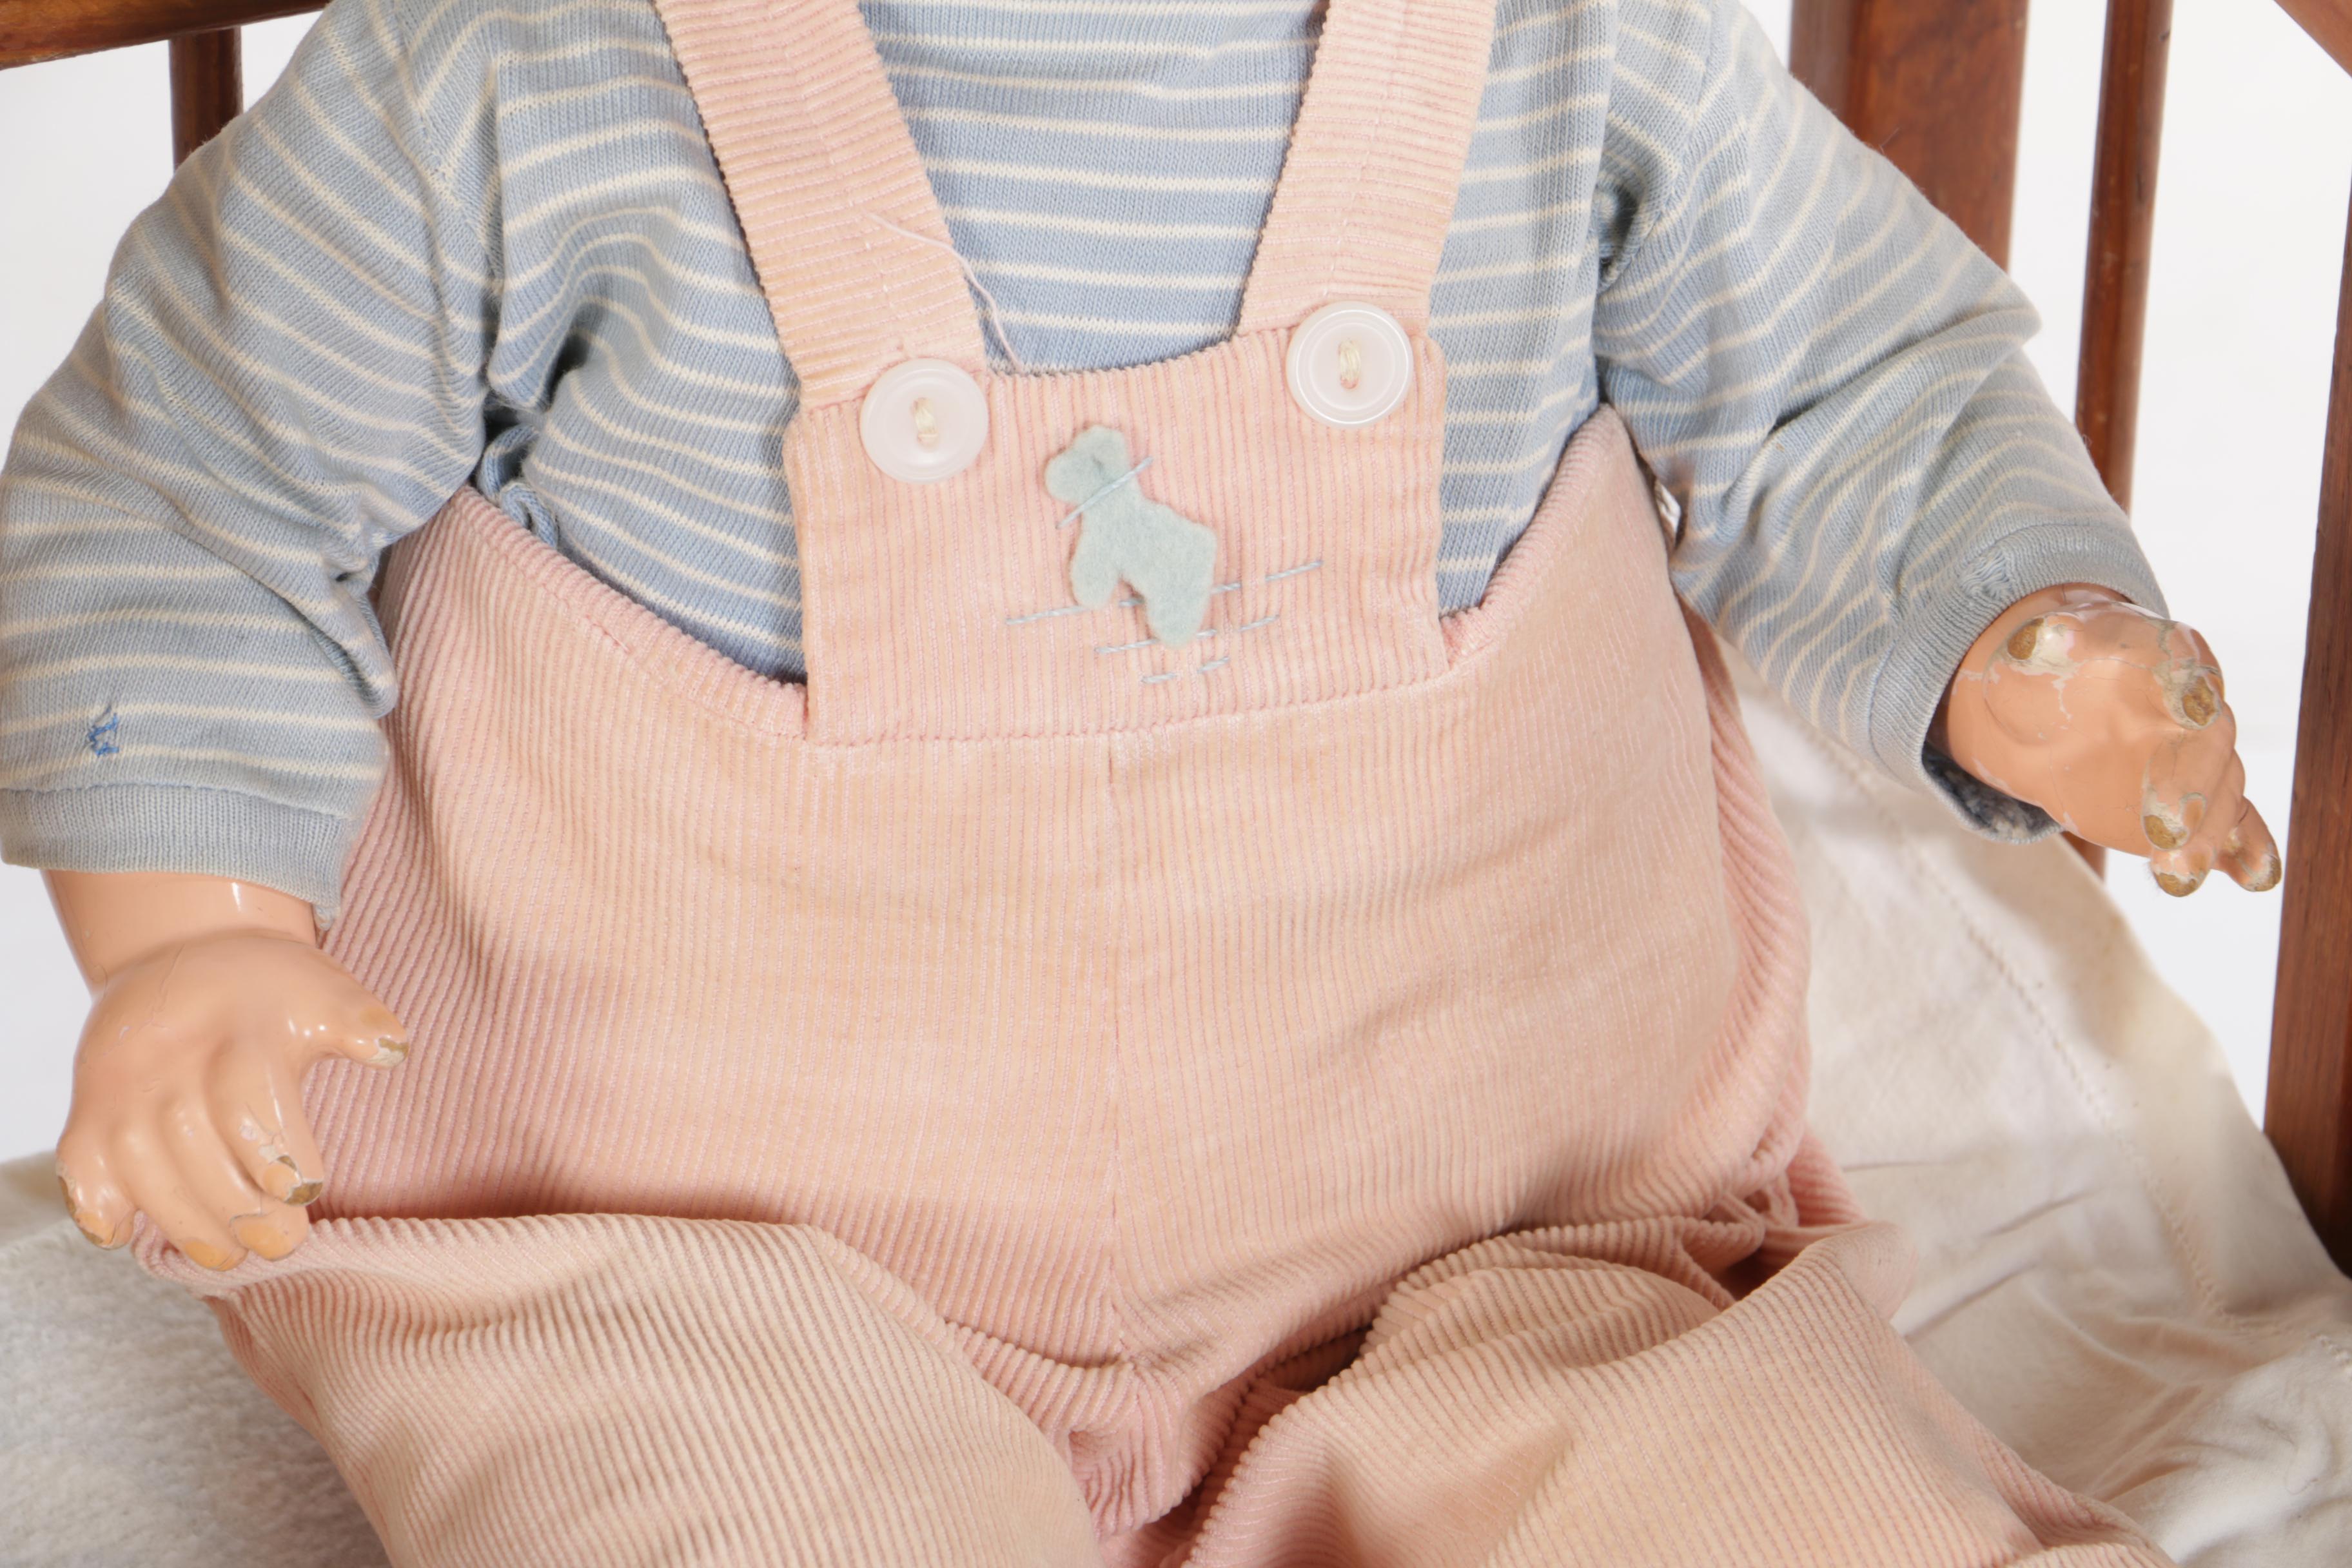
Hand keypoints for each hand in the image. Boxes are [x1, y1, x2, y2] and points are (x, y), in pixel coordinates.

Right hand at [53, 930, 406, 1267]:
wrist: (185, 953)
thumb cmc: (271, 993)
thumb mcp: (322, 991)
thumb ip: (356, 1022)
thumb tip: (392, 1048)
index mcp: (238, 1030)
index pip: (250, 1100)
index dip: (277, 1155)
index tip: (305, 1191)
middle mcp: (171, 1058)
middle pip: (194, 1143)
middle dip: (238, 1207)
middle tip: (280, 1244)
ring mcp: (122, 1086)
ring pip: (140, 1164)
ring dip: (181, 1220)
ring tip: (226, 1256)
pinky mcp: (88, 1110)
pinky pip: (80, 1165)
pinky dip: (95, 1204)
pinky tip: (124, 1233)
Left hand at [1938, 583, 2279, 896]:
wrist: (2068, 693)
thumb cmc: (2058, 666)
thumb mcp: (2041, 650)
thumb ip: (2045, 648)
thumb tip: (2041, 637)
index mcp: (2167, 653)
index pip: (2184, 668)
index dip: (2189, 689)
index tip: (2189, 708)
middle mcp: (2199, 702)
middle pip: (2209, 741)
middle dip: (2192, 786)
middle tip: (2166, 828)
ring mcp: (2202, 751)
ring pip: (2221, 790)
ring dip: (2207, 833)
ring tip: (2179, 873)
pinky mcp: (2198, 794)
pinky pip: (2235, 819)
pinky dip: (2246, 848)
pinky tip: (2252, 877)